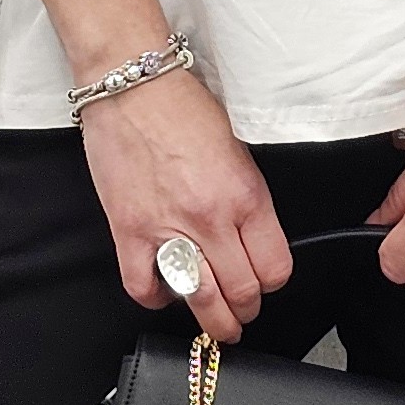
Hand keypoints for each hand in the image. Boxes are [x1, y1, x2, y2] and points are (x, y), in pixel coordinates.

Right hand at [79, 72, 294, 344]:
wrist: (134, 83)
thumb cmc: (184, 108)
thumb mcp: (239, 152)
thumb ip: (247, 201)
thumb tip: (252, 240)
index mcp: (246, 196)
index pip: (275, 268)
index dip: (272, 282)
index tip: (264, 281)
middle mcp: (210, 217)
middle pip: (241, 292)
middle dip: (245, 309)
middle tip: (241, 310)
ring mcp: (167, 228)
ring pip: (200, 300)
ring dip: (211, 319)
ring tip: (213, 320)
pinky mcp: (128, 230)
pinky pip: (144, 287)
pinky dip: (156, 297)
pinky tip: (164, 290)